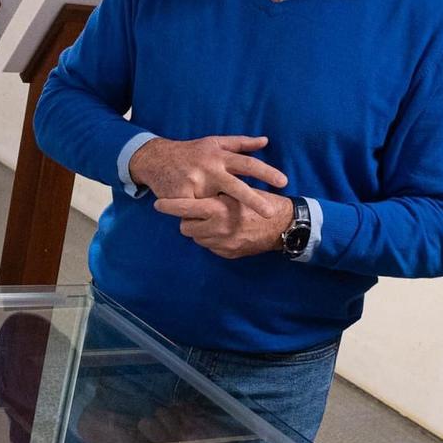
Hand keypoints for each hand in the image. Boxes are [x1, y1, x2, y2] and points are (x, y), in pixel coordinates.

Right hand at [130, 135, 287, 213]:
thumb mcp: (214, 142)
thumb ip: (241, 143)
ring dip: (226, 216)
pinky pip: (197, 212)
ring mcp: (195, 182)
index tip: (283, 182)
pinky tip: (208, 225)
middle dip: (254, 200)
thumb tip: (265, 141)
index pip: (248, 164)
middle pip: (236, 186)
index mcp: (220, 156)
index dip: (266, 172)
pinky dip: (203, 218)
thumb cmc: (190, 152)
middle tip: (271, 213)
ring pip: (216, 204)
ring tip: (236, 228)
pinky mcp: (181, 195)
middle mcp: (210, 168)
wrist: (156, 158)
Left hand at [153, 192, 289, 258]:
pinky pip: (210, 246)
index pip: (185, 208)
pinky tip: (223, 230)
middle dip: (188, 219)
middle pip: (185, 226)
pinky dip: (212, 238)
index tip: (158, 204)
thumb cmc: (262, 201)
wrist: (284, 225)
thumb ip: (217, 191)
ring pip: (196, 237)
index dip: (169, 206)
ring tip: (213, 219)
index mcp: (219, 208)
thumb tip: (197, 188)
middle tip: (197, 211)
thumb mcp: (239, 190)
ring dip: (200, 229)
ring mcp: (222, 243)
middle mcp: (218, 228)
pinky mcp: (228, 253)